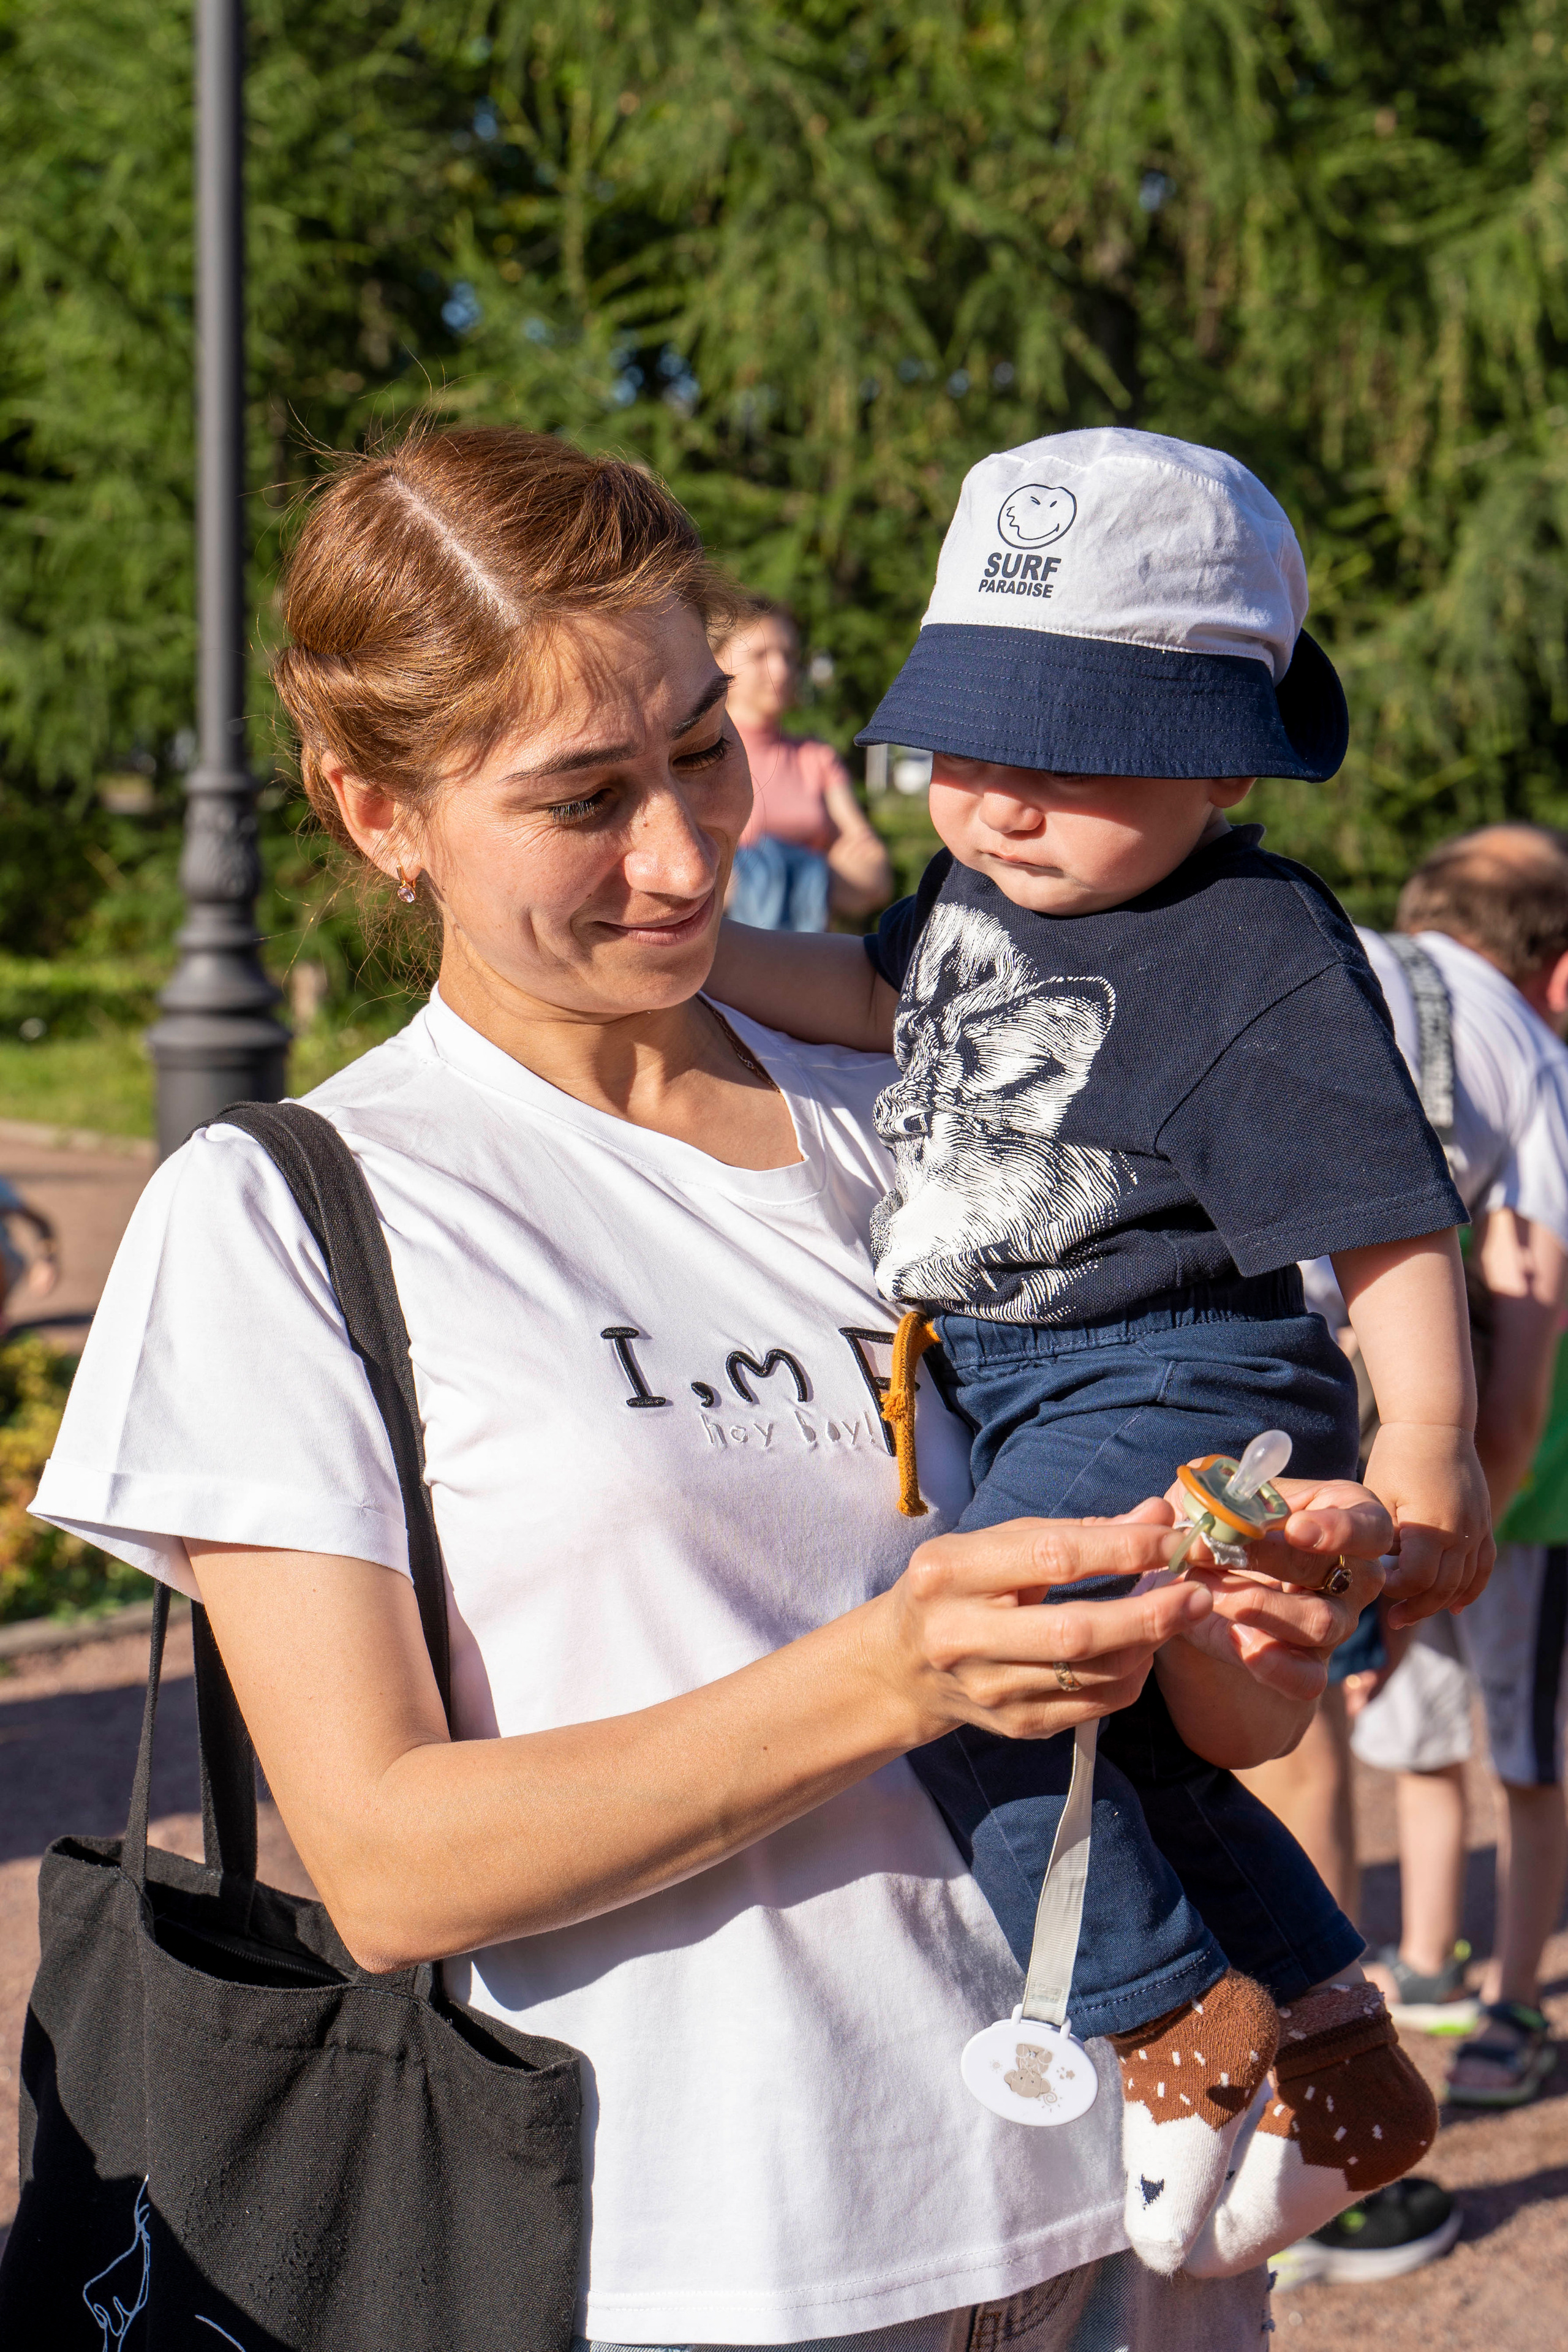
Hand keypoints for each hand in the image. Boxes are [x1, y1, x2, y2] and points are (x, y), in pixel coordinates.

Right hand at [870, 1516, 1213, 1746]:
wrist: (902, 1666)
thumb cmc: (958, 1588)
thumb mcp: (993, 1544)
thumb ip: (1074, 1531)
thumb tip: (1156, 1516)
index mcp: (952, 1573)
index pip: (1053, 1558)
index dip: (1123, 1549)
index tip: (1173, 1538)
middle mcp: (964, 1636)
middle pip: (1078, 1632)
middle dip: (1151, 1613)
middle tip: (1198, 1593)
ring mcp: (990, 1690)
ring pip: (1096, 1675)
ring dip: (1150, 1643)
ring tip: (1175, 1614)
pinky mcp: (1016, 1725)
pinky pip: (1097, 1706)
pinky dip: (1132, 1675)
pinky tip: (1142, 1648)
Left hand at [1157, 1476, 1390, 1701]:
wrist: (1193, 1585)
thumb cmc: (1213, 1526)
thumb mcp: (1209, 1498)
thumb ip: (1214, 1490)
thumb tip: (1213, 1500)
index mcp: (1344, 1517)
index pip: (1370, 1525)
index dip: (1340, 1528)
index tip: (1295, 1528)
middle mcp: (1355, 1572)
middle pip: (1340, 1573)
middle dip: (1269, 1559)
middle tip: (1212, 1551)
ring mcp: (1338, 1622)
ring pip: (1322, 1622)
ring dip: (1259, 1605)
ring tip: (1206, 1589)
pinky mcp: (1310, 1665)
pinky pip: (1309, 1678)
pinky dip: (1274, 1664)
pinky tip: (1240, 1642)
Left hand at [1361, 1420, 1493, 1626]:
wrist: (1435, 1424)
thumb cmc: (1397, 1457)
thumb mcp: (1380, 1498)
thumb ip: (1384, 1539)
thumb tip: (1380, 1571)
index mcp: (1430, 1527)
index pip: (1418, 1580)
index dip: (1397, 1592)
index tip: (1377, 1589)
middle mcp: (1461, 1533)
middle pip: (1443, 1588)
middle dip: (1416, 1607)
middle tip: (1392, 1618)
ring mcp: (1477, 1528)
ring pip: (1466, 1582)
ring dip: (1441, 1602)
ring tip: (1413, 1614)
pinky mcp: (1483, 1521)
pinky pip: (1484, 1565)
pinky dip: (1472, 1588)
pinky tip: (1456, 1606)